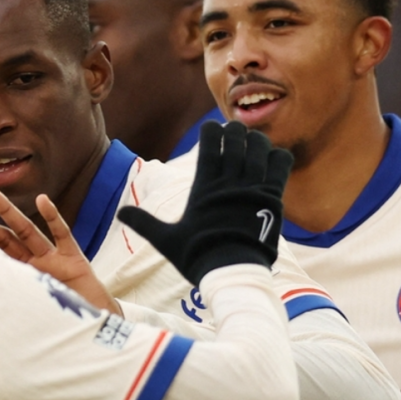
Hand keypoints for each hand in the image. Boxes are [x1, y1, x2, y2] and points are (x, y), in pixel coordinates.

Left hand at [0, 184, 120, 313]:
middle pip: (5, 239)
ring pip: (27, 231)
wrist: (99, 326)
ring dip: (8, 212)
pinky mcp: (74, 259)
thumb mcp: (36, 314)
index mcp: (24, 276)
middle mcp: (35, 263)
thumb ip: (15, 305)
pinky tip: (43, 201)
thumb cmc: (67, 322)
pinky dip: (53, 218)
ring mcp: (54, 259)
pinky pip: (62, 235)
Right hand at [118, 121, 292, 285]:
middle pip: (236, 140)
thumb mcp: (165, 239)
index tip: (210, 127)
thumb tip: (119, 214)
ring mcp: (253, 187)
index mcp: (204, 186)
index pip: (209, 145)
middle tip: (233, 133)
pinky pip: (281, 164)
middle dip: (234, 131)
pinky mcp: (273, 196)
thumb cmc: (197, 255)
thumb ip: (143, 222)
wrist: (231, 272)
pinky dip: (278, 156)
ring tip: (253, 143)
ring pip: (260, 147)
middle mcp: (229, 181)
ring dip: (256, 141)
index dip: (210, 131)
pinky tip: (272, 160)